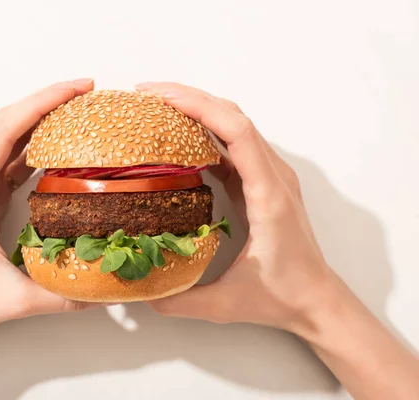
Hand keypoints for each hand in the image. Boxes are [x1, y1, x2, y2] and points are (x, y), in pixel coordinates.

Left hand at [0, 79, 95, 343]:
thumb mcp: (13, 301)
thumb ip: (63, 296)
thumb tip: (107, 291)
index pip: (6, 130)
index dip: (42, 102)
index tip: (78, 88)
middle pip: (6, 123)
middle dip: (46, 101)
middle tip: (87, 91)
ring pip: (7, 137)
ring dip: (40, 119)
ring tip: (77, 111)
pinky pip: (8, 158)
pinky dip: (33, 145)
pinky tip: (57, 145)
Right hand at [138, 82, 333, 333]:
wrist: (317, 299)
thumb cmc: (281, 296)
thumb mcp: (226, 304)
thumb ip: (180, 301)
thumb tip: (137, 292)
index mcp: (268, 195)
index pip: (236, 131)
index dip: (198, 106)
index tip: (160, 98)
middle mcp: (274, 176)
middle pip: (234, 116)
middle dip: (189, 97)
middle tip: (146, 95)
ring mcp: (271, 176)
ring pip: (236, 124)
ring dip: (199, 108)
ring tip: (158, 107)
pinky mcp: (263, 182)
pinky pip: (236, 144)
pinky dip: (208, 130)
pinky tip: (181, 136)